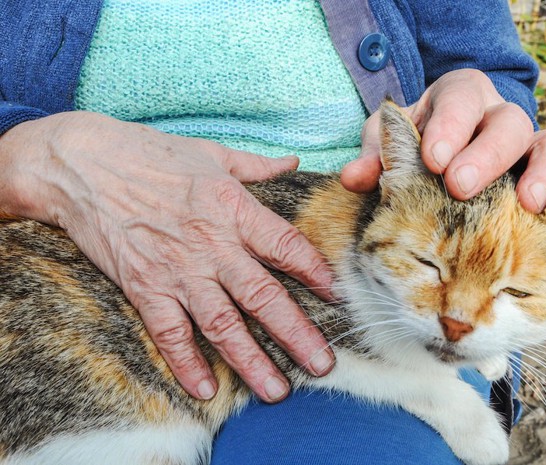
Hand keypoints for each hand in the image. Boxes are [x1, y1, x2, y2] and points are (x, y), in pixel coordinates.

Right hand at [0, 112, 334, 401]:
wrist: (82, 163)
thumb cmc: (150, 154)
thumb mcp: (211, 152)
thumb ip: (256, 165)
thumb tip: (292, 162)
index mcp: (233, 208)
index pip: (286, 246)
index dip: (316, 273)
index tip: (337, 297)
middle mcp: (212, 244)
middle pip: (263, 296)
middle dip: (296, 333)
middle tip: (322, 364)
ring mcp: (177, 269)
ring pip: (222, 323)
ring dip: (251, 360)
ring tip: (277, 390)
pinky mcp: (143, 286)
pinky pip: (169, 332)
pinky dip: (186, 362)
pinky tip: (205, 388)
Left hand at [341, 69, 545, 212]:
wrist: (452, 151)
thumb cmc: (417, 147)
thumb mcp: (388, 147)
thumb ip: (375, 160)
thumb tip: (354, 179)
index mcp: (458, 99)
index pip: (460, 99)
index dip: (450, 127)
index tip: (434, 158)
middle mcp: (498, 119)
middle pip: (508, 123)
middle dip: (486, 154)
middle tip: (461, 185)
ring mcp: (528, 150)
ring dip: (543, 174)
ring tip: (528, 204)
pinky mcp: (545, 181)